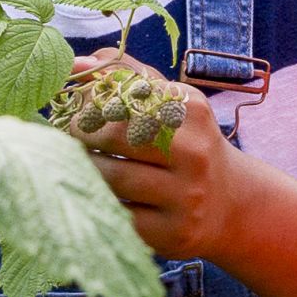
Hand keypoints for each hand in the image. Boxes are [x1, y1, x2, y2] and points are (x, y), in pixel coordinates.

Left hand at [66, 62, 255, 262]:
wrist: (229, 203)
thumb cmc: (184, 145)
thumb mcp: (169, 104)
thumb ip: (125, 76)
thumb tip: (76, 63)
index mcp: (190, 110)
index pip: (123, 95)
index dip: (88, 100)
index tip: (74, 107)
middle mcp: (193, 152)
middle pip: (115, 135)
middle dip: (81, 134)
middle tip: (67, 136)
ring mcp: (186, 196)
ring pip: (112, 178)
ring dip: (84, 169)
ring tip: (77, 162)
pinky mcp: (173, 233)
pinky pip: (119, 215)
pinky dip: (101, 202)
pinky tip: (97, 194)